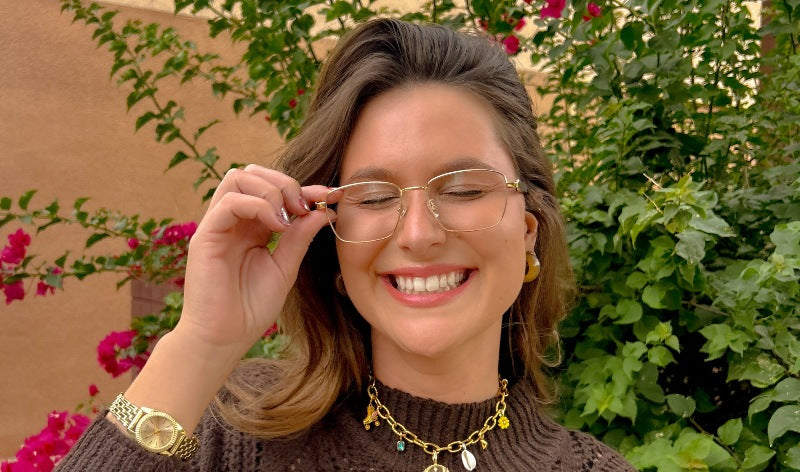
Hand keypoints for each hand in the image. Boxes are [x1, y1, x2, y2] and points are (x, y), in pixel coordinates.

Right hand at [173, 164, 330, 357]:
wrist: (225, 339)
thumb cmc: (251, 308)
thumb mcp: (285, 268)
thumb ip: (299, 238)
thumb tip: (323, 211)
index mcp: (252, 227)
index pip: (274, 191)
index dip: (305, 188)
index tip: (332, 196)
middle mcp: (233, 221)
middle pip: (252, 173)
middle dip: (285, 182)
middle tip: (304, 207)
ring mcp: (218, 225)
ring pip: (238, 178)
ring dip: (271, 190)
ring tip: (289, 217)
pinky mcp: (206, 235)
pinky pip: (229, 202)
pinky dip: (258, 206)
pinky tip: (276, 226)